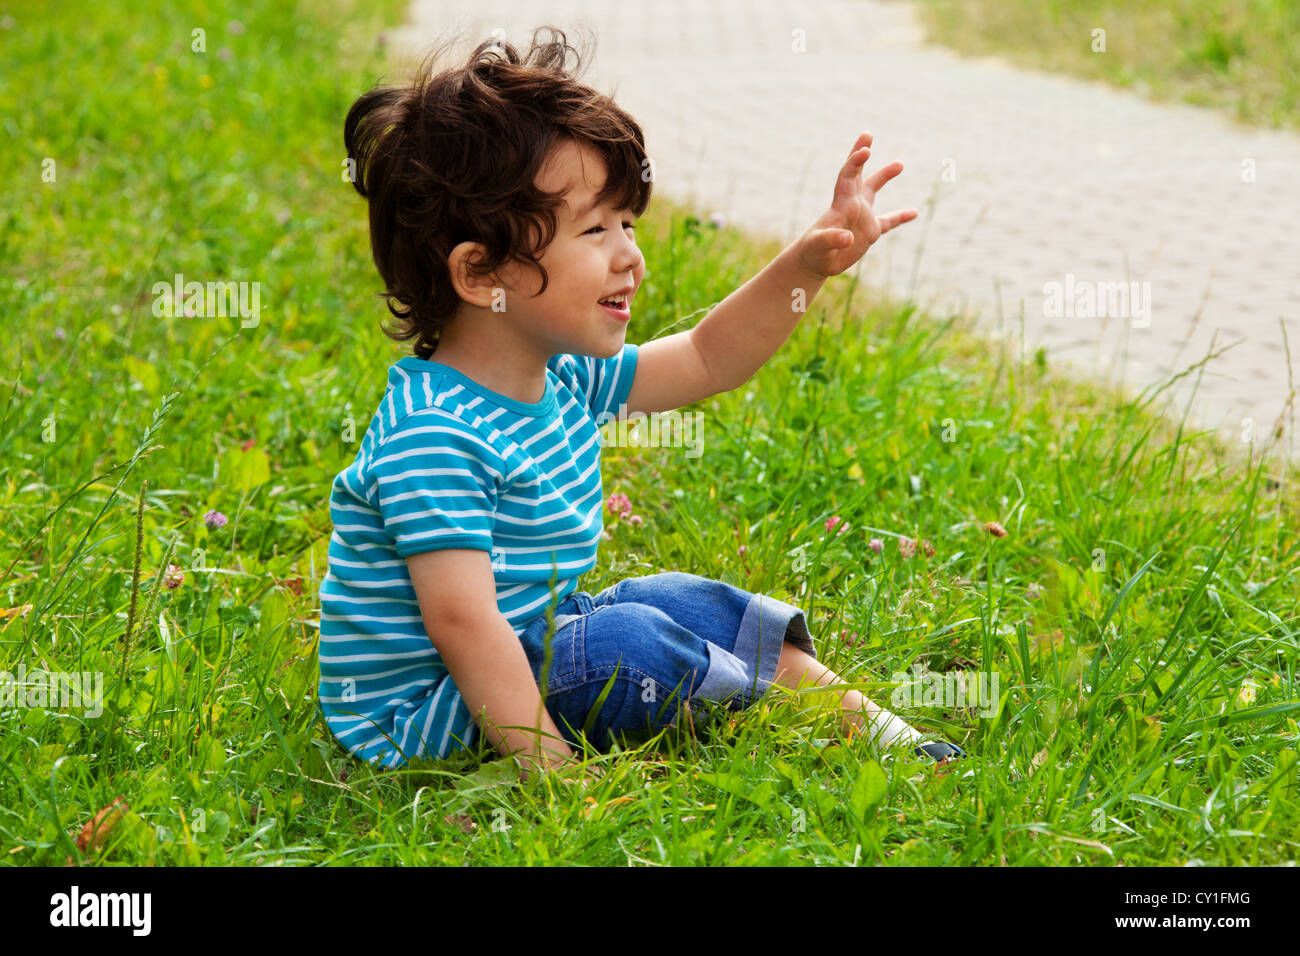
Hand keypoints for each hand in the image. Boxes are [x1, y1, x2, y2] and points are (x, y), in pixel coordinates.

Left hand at [796, 131, 917, 279]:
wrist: (814, 262)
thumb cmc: (813, 252)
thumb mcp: (818, 246)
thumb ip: (831, 240)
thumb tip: (848, 238)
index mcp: (841, 205)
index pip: (847, 177)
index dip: (855, 163)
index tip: (865, 150)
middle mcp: (852, 205)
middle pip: (857, 174)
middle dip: (861, 154)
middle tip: (867, 135)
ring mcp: (861, 216)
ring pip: (873, 191)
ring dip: (884, 176)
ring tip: (899, 163)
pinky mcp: (869, 232)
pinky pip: (889, 221)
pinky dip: (901, 217)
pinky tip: (914, 212)